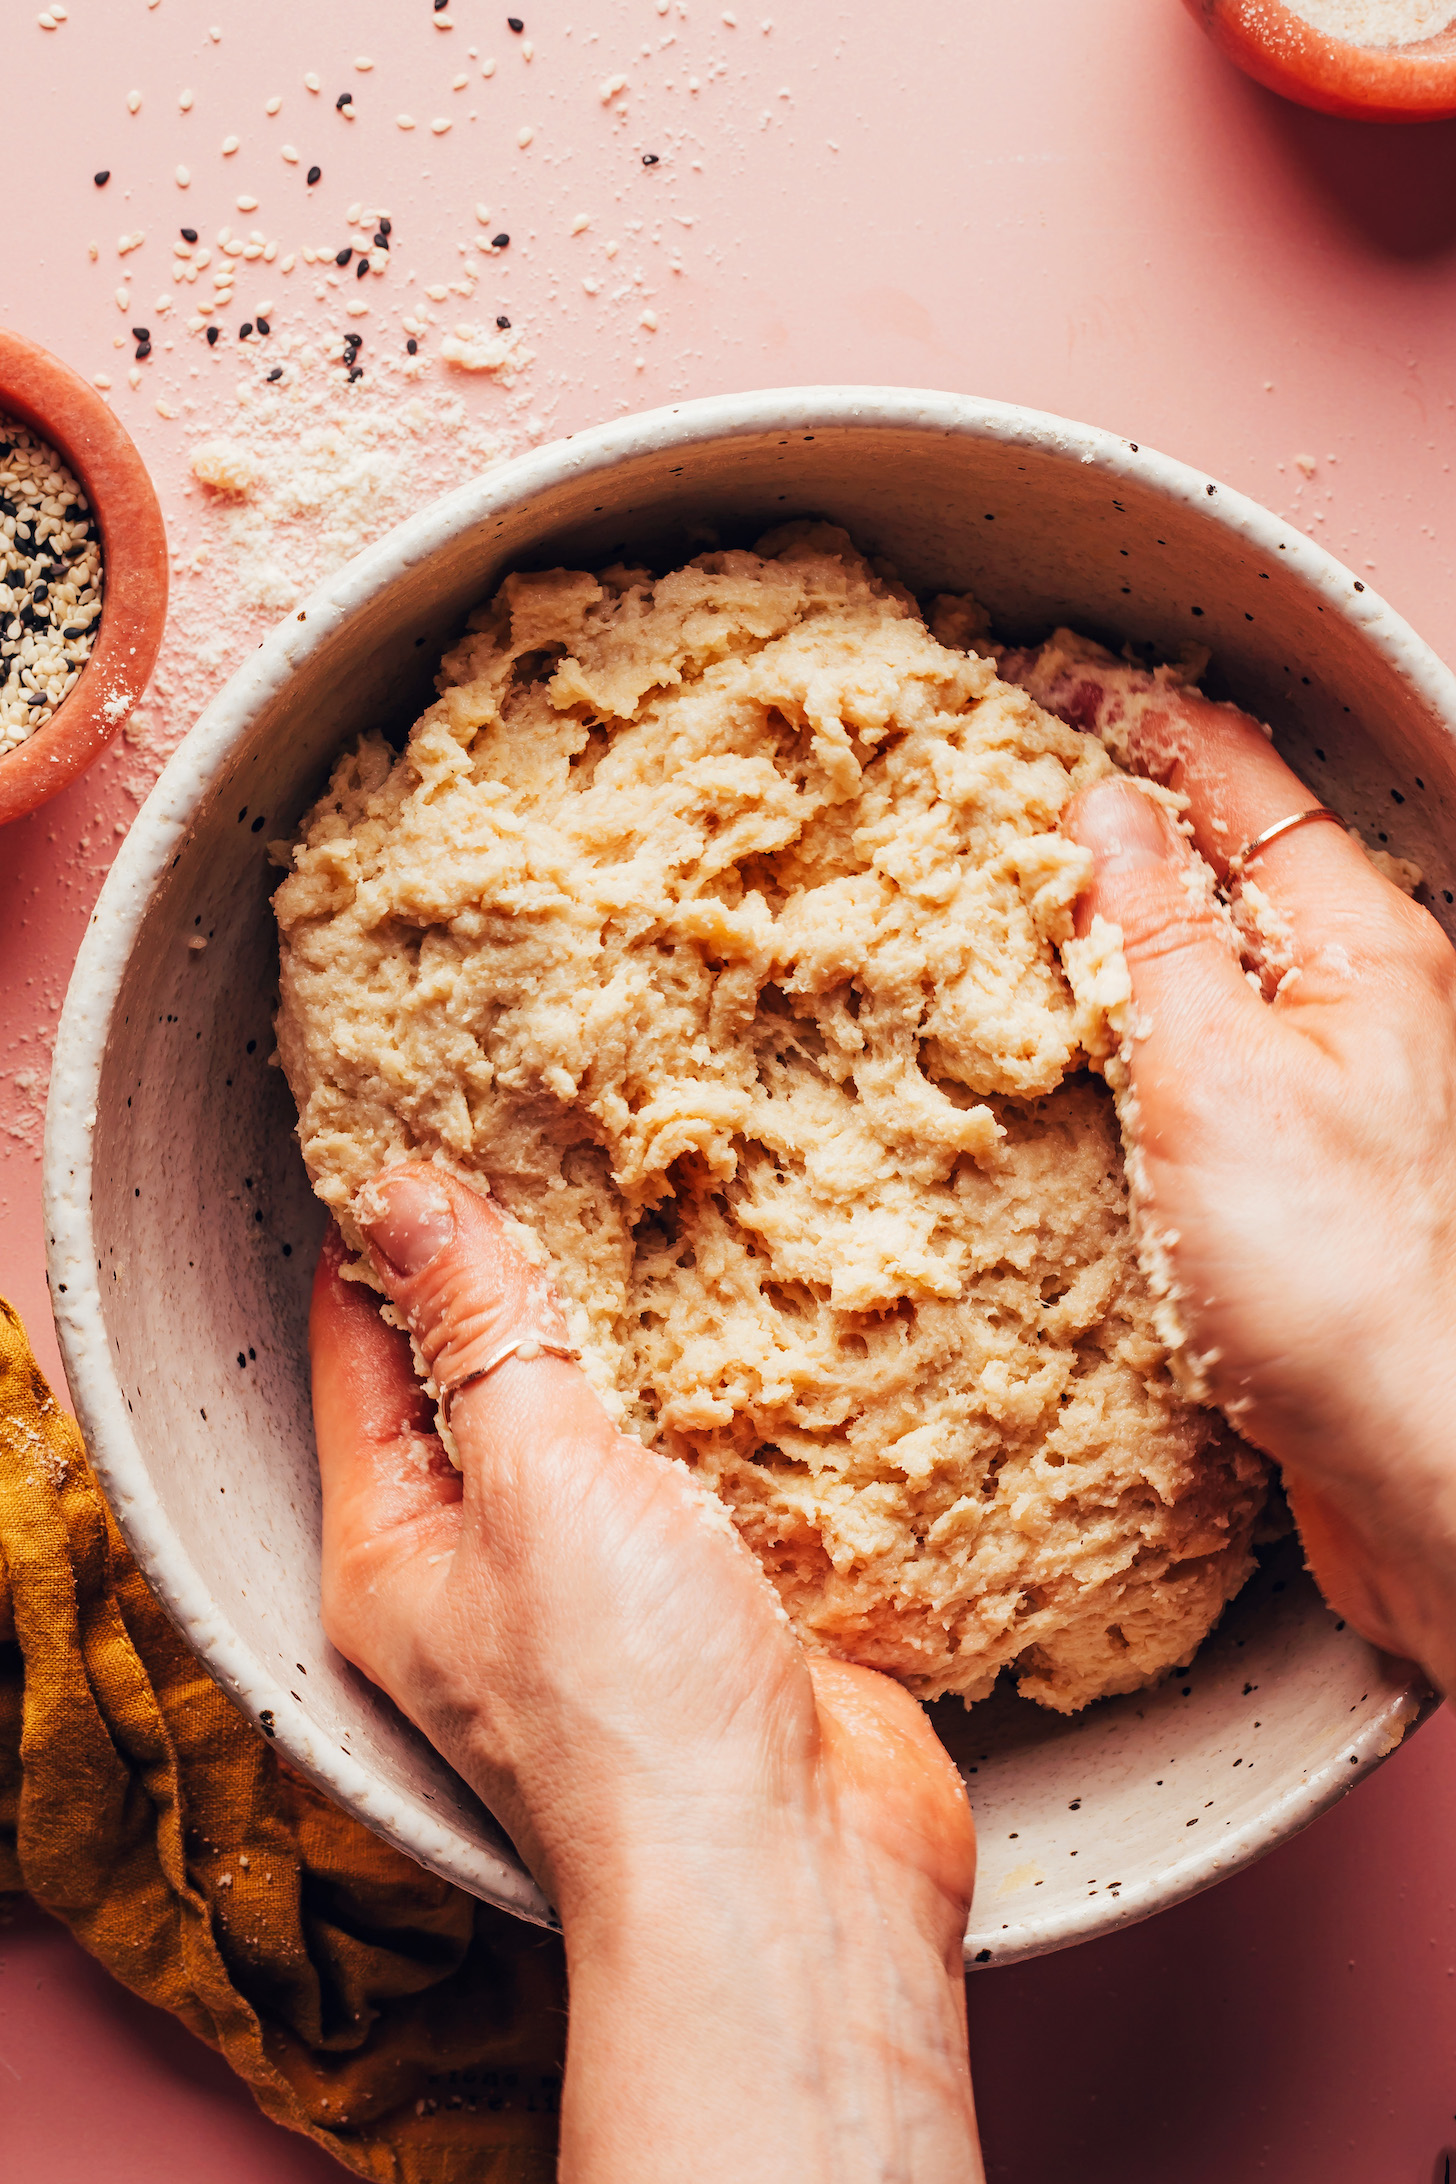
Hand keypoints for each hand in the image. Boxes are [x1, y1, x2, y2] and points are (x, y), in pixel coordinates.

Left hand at [310, 1164, 980, 2183]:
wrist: (795, 1880)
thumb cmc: (631, 1709)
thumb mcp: (534, 1481)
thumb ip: (478, 1332)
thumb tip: (397, 1196)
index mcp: (397, 1550)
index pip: (361, 1352)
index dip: (387, 1236)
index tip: (428, 1123)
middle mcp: (490, 1570)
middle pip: (484, 1380)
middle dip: (522, 1270)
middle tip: (566, 1135)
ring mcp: (608, 1590)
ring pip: (604, 1419)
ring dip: (637, 1330)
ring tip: (671, 1200)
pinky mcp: (715, 1599)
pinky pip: (705, 1468)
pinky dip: (731, 1397)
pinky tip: (767, 1319)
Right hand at [1059, 671, 1455, 1696]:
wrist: (1424, 1469)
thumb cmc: (1340, 1282)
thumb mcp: (1217, 1080)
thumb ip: (1152, 936)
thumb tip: (1100, 809)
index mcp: (1363, 948)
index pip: (1238, 778)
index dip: (1140, 713)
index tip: (1046, 675)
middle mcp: (1368, 1003)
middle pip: (1241, 854)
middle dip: (1136, 797)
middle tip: (1025, 768)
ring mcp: (1345, 1087)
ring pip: (1227, 954)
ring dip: (1135, 911)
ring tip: (1035, 889)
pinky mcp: (1315, 1170)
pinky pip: (1219, 1051)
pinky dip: (1147, 1018)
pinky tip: (1090, 1045)